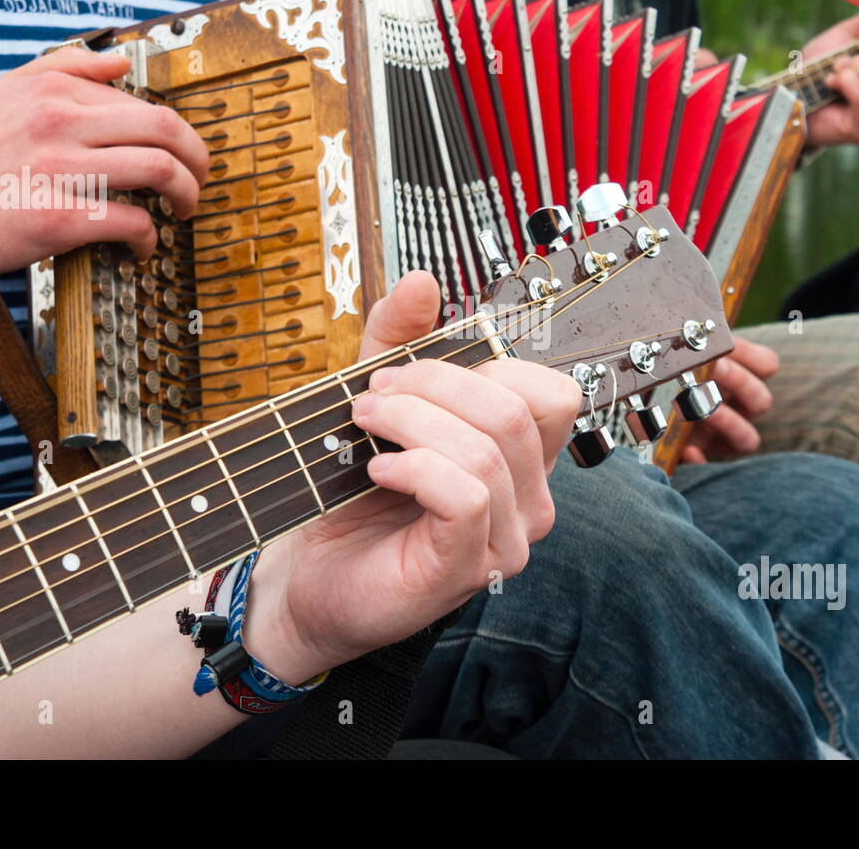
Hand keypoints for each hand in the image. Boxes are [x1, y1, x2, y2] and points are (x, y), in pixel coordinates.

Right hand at [0, 47, 208, 272]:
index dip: (176, 135)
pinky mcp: (59, 218)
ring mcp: (60, 171)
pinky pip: (131, 221)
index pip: (144, 103)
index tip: (181, 156)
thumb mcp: (8, 91)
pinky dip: (150, 237)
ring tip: (183, 210)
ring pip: (158, 171)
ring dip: (186, 195)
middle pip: (164, 130)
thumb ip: (65, 67)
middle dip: (198, 159)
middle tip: (200, 180)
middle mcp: (59, 123)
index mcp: (54, 91)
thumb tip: (121, 63)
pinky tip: (143, 246)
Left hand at [245, 272, 581, 682]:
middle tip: (373, 394)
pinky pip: (465, 495)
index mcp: (521, 460)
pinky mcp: (466, 568)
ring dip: (412, 421)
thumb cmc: (350, 499)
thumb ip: (399, 342)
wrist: (306, 577)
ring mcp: (504, 540)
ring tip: (364, 423)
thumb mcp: (377, 403)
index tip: (410, 369)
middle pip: (515, 410)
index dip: (486, 365)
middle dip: (435, 384)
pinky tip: (376, 470)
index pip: (551, 392)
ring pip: (486, 449)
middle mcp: (529, 501)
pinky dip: (413, 467)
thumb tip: (421, 281)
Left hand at [680, 334, 778, 463]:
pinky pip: (709, 464)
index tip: (728, 345)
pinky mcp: (703, 456)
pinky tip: (687, 448)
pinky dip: (700, 458)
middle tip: (714, 368)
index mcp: (741, 377)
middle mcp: (739, 408)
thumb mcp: (682, 357)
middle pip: (761, 400)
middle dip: (739, 382)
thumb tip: (691, 331)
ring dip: (728, 421)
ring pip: (748, 437)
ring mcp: (724, 435)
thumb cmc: (667, 373)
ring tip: (702, 409)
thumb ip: (694, 349)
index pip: (766, 365)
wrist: (643, 408)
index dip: (752, 356)